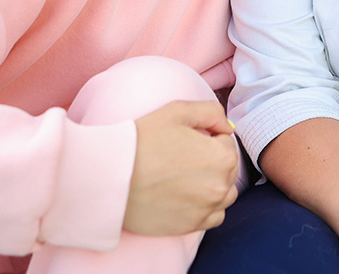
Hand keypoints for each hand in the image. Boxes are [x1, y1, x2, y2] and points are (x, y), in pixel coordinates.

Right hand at [123, 100, 239, 235]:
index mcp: (222, 157)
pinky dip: (207, 207)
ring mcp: (207, 209)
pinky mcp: (191, 226)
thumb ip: (211, 112)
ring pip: (224, 194)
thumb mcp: (179, 111)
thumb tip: (227, 127)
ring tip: (185, 177)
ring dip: (213, 184)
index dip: (207, 138)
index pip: (227, 142)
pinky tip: (187, 197)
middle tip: (182, 157)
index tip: (185, 141)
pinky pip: (214, 217)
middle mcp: (221, 186)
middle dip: (212, 160)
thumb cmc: (142, 140)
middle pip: (228, 169)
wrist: (110, 177)